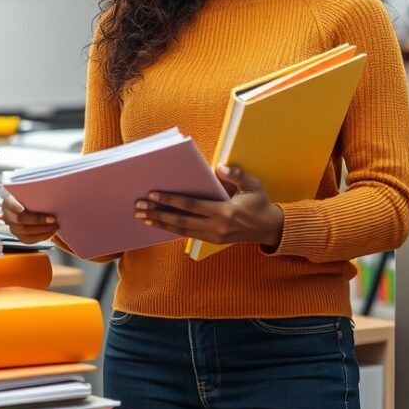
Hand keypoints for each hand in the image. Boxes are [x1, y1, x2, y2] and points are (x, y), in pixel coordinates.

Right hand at [1, 193, 57, 244]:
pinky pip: (29, 240)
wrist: (29, 203)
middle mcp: (7, 216)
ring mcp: (12, 228)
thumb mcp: (30, 190)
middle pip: (20, 221)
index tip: (39, 210)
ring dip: (42, 230)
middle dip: (38, 221)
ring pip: (25, 233)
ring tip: (55, 226)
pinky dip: (41, 237)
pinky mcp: (19, 236)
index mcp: (8, 202)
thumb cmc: (31, 195)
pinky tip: (51, 232)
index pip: (13, 206)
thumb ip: (34, 192)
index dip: (23, 209)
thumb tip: (48, 192)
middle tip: (53, 219)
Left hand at [135, 165, 284, 249]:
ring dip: (161, 223)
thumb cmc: (260, 203)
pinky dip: (172, 229)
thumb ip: (237, 175)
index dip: (171, 200)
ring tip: (143, 218)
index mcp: (225, 212)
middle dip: (158, 213)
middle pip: (181, 221)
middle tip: (139, 208)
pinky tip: (160, 224)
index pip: (191, 206)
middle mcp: (216, 227)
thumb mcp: (253, 185)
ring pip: (182, 231)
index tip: (153, 195)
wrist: (269, 228)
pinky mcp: (212, 240)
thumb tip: (219, 167)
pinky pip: (188, 234)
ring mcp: (213, 236)